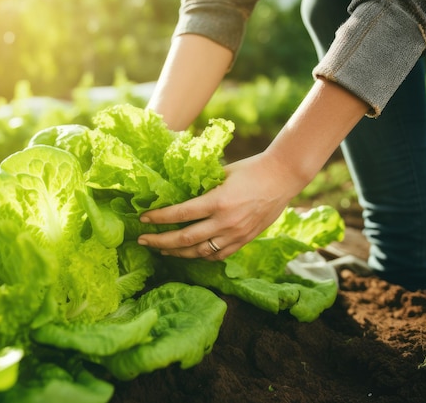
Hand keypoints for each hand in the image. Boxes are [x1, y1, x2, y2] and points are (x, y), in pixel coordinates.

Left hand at [137, 152, 302, 260]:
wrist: (282, 178)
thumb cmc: (251, 169)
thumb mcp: (222, 173)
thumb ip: (201, 186)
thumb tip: (177, 193)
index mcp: (217, 201)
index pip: (180, 214)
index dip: (159, 218)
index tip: (143, 219)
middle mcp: (225, 222)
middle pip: (185, 239)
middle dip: (160, 241)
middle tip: (142, 241)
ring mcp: (236, 235)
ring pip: (199, 252)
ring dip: (177, 253)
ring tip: (161, 249)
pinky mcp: (244, 241)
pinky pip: (218, 255)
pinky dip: (200, 256)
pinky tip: (189, 253)